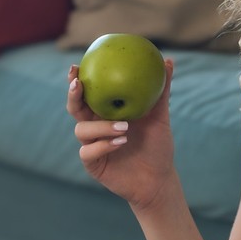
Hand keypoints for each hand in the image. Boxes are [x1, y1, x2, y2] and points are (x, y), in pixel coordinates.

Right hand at [68, 57, 178, 211]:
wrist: (158, 179)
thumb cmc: (158, 146)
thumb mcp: (161, 117)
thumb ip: (161, 91)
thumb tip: (169, 60)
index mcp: (105, 113)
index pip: (87, 93)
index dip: (76, 80)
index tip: (75, 66)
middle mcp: (95, 127)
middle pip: (74, 108)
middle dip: (72, 95)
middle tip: (78, 84)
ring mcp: (92, 145)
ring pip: (81, 130)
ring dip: (100, 126)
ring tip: (124, 127)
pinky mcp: (93, 164)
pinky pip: (89, 151)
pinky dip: (104, 145)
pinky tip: (121, 142)